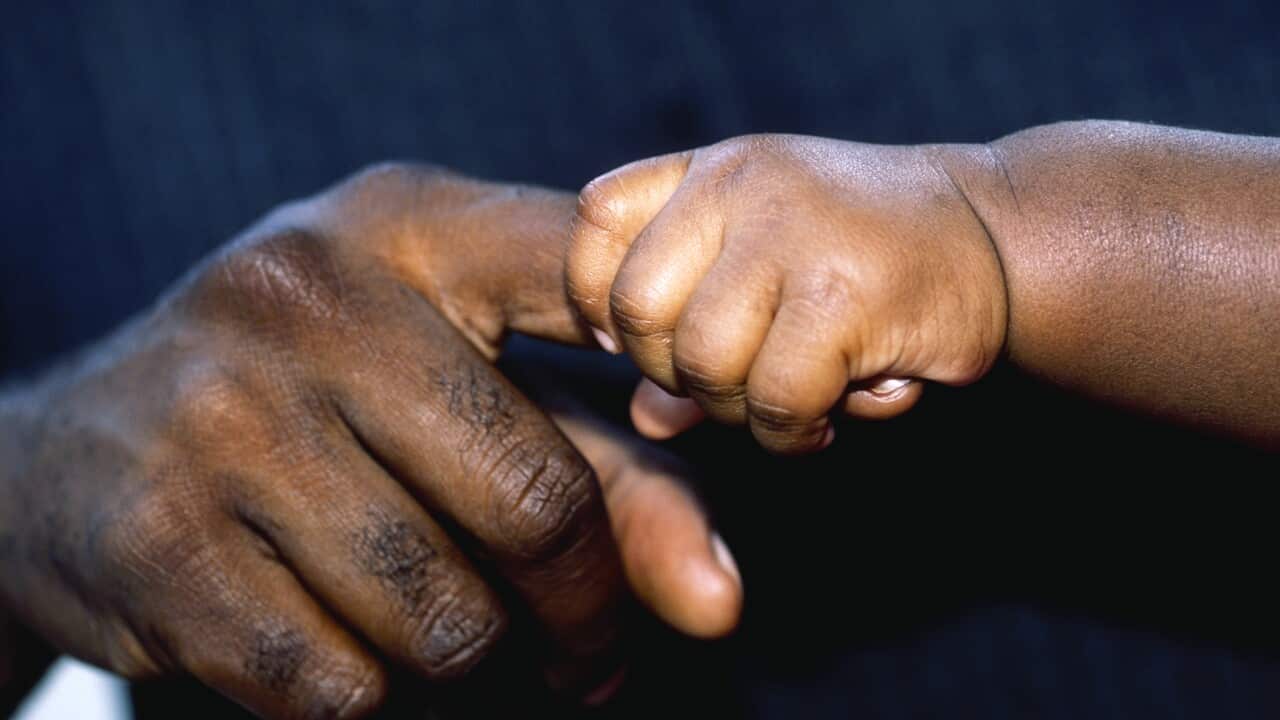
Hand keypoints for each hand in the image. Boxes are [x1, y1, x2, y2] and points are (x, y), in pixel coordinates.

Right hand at [0, 164, 740, 717]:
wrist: (68, 456)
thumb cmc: (310, 406)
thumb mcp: (455, 386)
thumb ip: (611, 472)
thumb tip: (719, 604)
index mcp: (404, 229)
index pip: (583, 270)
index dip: (670, 357)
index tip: (697, 425)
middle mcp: (304, 299)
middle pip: (536, 500)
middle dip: (584, 607)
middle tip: (587, 643)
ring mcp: (219, 419)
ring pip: (444, 617)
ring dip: (476, 658)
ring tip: (456, 632)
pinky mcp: (157, 544)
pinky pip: (341, 685)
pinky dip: (375, 697)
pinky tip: (357, 653)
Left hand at [566, 134, 1007, 452]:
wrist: (1001, 237)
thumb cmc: (868, 259)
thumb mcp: (769, 269)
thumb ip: (695, 332)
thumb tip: (645, 420)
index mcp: (714, 171)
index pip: (597, 221)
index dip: (598, 299)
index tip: (651, 343)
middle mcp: (743, 187)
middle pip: (639, 309)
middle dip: (679, 373)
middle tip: (739, 384)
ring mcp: (793, 234)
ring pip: (704, 363)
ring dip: (744, 411)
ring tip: (794, 400)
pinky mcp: (845, 294)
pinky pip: (775, 399)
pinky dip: (792, 432)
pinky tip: (832, 413)